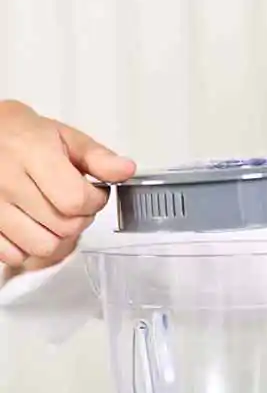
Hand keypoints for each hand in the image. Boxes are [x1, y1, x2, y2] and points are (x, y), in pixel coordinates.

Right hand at [0, 100, 135, 273]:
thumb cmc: (25, 136)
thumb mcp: (65, 137)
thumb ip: (98, 157)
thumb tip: (127, 170)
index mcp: (32, 153)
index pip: (76, 200)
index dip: (95, 201)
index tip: (94, 192)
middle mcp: (6, 182)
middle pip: (63, 227)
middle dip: (80, 218)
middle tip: (75, 203)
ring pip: (42, 247)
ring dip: (57, 237)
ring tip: (54, 215)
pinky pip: (14, 256)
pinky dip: (29, 248)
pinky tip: (31, 227)